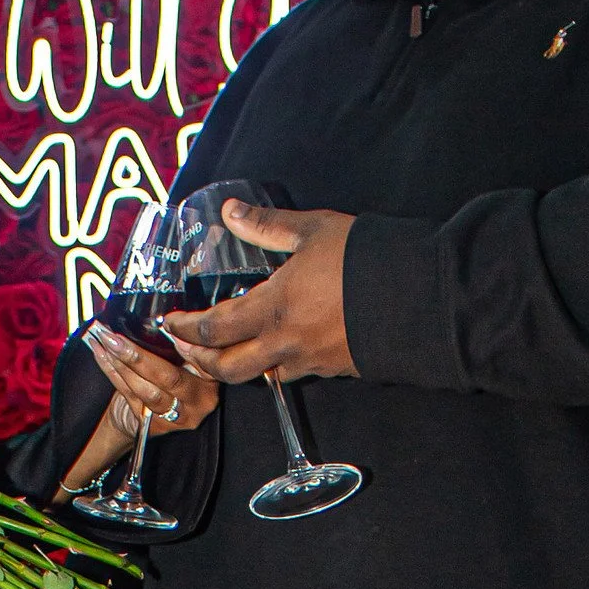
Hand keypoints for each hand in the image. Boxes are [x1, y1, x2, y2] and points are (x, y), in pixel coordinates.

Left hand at [82, 326, 219, 447]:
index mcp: (211, 378)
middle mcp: (201, 400)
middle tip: (116, 336)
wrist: (138, 416)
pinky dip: (111, 371)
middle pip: (168, 377)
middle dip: (138, 355)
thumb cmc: (162, 380)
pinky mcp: (155, 425)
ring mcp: (178, 416)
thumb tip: (159, 319)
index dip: (182, 342)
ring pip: (146, 389)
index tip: (164, 325)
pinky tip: (100, 353)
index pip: (200, 357)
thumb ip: (177, 343)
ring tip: (106, 341)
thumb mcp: (180, 358)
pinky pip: (129, 395)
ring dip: (122, 364)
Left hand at [161, 201, 357, 383]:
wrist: (419, 298)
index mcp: (272, 309)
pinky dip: (275, 366)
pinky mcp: (335, 370)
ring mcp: (310, 362)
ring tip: (225, 353)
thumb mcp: (311, 230)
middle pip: (228, 368)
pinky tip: (276, 349)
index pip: (214, 329)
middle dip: (200, 361)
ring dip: (236, 368)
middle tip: (185, 350)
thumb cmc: (363, 259)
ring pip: (260, 376)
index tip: (170, 324)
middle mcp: (285, 344)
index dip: (186, 329)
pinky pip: (294, 373)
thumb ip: (265, 225)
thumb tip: (230, 211)